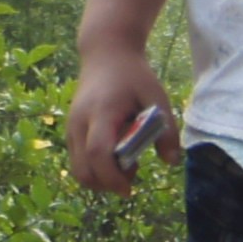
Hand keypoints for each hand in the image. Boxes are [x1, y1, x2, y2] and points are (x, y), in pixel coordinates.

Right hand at [68, 48, 177, 196]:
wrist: (105, 53)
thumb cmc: (133, 75)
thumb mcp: (156, 97)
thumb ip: (165, 129)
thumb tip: (171, 162)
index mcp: (101, 113)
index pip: (98, 153)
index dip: (112, 177)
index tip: (130, 188)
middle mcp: (80, 123)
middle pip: (83, 169)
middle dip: (106, 184)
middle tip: (131, 175)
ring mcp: (71, 127)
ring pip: (77, 169)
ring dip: (100, 178)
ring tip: (124, 164)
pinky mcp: (71, 131)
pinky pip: (77, 161)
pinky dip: (94, 169)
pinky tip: (114, 155)